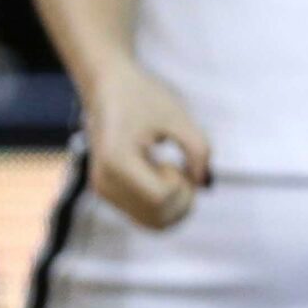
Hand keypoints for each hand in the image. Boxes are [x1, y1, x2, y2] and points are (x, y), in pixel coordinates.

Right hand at [85, 61, 211, 229]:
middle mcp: (104, 182)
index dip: (183, 186)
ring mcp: (103, 191)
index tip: (180, 161)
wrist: (107, 85)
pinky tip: (160, 174)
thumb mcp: (179, 116)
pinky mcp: (107, 192)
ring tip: (170, 169)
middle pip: (158, 218)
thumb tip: (204, 184)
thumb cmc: (143, 96)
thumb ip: (199, 149)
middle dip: (183, 199)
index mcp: (116, 162)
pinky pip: (144, 215)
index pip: (162, 199)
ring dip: (174, 203)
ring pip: (152, 222)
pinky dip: (163, 203)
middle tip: (182, 167)